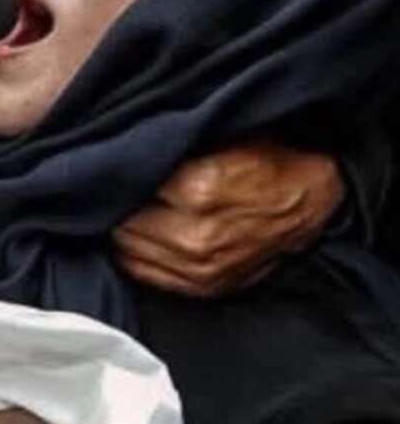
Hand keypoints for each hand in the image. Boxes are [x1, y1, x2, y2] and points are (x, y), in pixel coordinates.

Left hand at [114, 141, 342, 296]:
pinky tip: (141, 237)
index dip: (116, 176)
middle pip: (120, 222)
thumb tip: (118, 152)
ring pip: (126, 250)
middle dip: (117, 205)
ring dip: (123, 232)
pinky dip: (136, 255)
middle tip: (119, 191)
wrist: (311, 201)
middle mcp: (195, 235)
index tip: (111, 168)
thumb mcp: (218, 137)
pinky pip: (143, 274)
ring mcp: (199, 267)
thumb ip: (168, 146)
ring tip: (130, 212)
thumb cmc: (265, 161)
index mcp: (197, 190)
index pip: (124, 186)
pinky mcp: (202, 286)